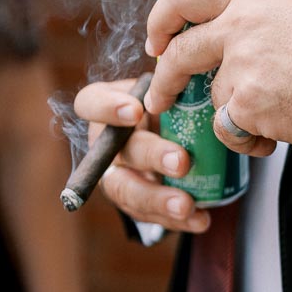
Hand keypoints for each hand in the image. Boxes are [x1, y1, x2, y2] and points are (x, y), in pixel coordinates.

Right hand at [73, 78, 210, 232]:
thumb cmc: (171, 100)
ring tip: (187, 205)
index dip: (108, 108)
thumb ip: (175, 81)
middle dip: (151, 157)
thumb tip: (198, 70)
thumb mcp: (169, 86)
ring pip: (127, 191)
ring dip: (158, 200)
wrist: (180, 132)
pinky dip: (178, 220)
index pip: (90, 103)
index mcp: (107, 106)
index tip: (138, 110)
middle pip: (120, 152)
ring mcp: (119, 175)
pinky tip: (201, 220)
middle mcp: (106, 143)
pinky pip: (151, 215)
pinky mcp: (136, 203)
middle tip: (181, 162)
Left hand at [143, 0, 291, 153]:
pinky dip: (246, 140)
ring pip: (214, 99)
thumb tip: (231, 36)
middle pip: (180, 53)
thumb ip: (259, 21)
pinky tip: (272, 136)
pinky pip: (228, 130)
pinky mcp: (248, 103)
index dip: (162, 20)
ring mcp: (242, 65)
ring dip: (235, 116)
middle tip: (161, 99)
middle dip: (165, 80)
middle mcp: (240, 26)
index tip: (157, 42)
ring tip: (273, 118)